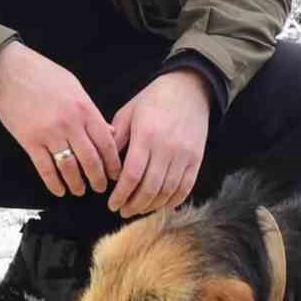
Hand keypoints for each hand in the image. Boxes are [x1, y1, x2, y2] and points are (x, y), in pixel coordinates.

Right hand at [0, 41, 120, 197]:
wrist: (10, 71)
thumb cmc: (44, 76)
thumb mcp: (75, 88)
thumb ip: (92, 113)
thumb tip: (110, 133)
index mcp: (84, 109)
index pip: (106, 143)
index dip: (113, 163)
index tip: (116, 174)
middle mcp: (70, 123)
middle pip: (90, 159)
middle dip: (98, 178)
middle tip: (101, 188)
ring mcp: (49, 133)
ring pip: (69, 168)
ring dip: (77, 184)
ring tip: (80, 191)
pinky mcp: (30, 141)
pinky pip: (45, 168)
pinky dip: (54, 183)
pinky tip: (59, 190)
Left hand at [108, 70, 210, 218]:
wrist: (189, 89)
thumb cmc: (153, 100)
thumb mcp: (128, 113)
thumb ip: (116, 139)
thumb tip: (104, 165)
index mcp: (146, 136)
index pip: (132, 175)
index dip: (121, 194)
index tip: (112, 204)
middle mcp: (166, 148)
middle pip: (150, 188)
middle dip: (134, 205)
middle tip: (123, 211)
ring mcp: (184, 155)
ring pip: (167, 191)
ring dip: (151, 206)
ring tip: (139, 210)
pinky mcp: (196, 159)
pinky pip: (185, 188)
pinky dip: (173, 201)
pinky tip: (161, 205)